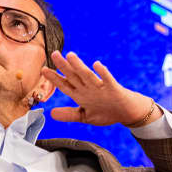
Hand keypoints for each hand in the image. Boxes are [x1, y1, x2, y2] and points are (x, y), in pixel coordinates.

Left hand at [41, 51, 160, 126]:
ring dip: (79, 66)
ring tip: (70, 56)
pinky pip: (108, 80)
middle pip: (75, 76)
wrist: (128, 113)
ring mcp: (101, 88)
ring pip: (88, 76)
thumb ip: (69, 114)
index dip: (55, 78)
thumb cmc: (107, 113)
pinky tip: (97, 64)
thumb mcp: (85, 117)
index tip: (44, 70)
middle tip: (54, 54)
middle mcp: (89, 89)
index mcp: (81, 95)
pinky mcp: (114, 89)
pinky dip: (103, 73)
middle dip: (64, 66)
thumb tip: (51, 114)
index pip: (65, 85)